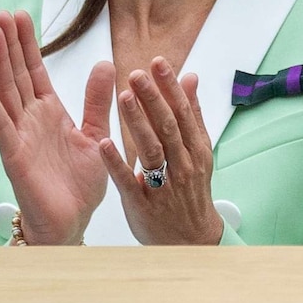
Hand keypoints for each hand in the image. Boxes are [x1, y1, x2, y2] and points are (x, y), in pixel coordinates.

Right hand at [0, 10, 111, 245]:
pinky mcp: (14, 156)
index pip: (34, 71)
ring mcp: (19, 136)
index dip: (26, 44)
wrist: (72, 223)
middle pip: (15, 74)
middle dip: (8, 43)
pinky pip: (1, 125)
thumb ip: (98, 101)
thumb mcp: (96, 134)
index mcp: (49, 112)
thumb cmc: (80, 184)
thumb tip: (107, 63)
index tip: (19, 15)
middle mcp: (30, 119)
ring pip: (4, 92)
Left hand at [100, 58, 223, 245]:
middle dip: (153, 99)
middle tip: (136, 73)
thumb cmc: (190, 191)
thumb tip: (191, 77)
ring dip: (138, 123)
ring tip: (123, 97)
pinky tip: (105, 144)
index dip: (170, 87)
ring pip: (152, 150)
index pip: (184, 112)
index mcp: (196, 150)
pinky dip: (117, 162)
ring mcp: (164, 185)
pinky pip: (129, 181)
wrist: (191, 238)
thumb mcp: (198, 151)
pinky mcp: (143, 203)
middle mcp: (183, 165)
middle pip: (168, 127)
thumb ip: (192, 114)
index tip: (157, 63)